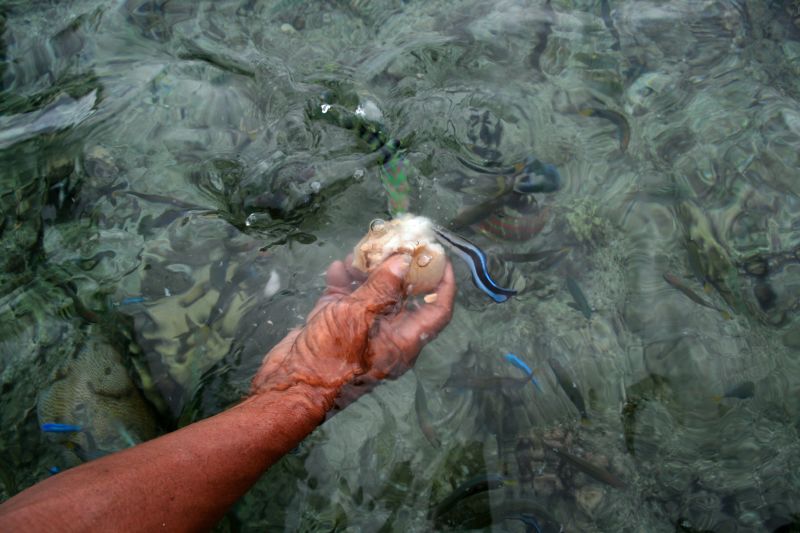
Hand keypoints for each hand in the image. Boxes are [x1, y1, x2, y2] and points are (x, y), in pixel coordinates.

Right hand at [251, 253, 455, 409]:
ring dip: (366, 270)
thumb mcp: (359, 317)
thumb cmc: (331, 358)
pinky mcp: (335, 325)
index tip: (440, 256)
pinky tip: (337, 266)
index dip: (444, 284)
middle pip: (403, 295)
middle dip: (398, 267)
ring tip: (359, 251)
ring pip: (372, 292)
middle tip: (393, 241)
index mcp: (403, 340)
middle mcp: (386, 334)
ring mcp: (360, 330)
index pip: (437, 311)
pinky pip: (345, 298)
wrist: (290, 387)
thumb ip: (382, 287)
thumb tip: (404, 261)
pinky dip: (342, 281)